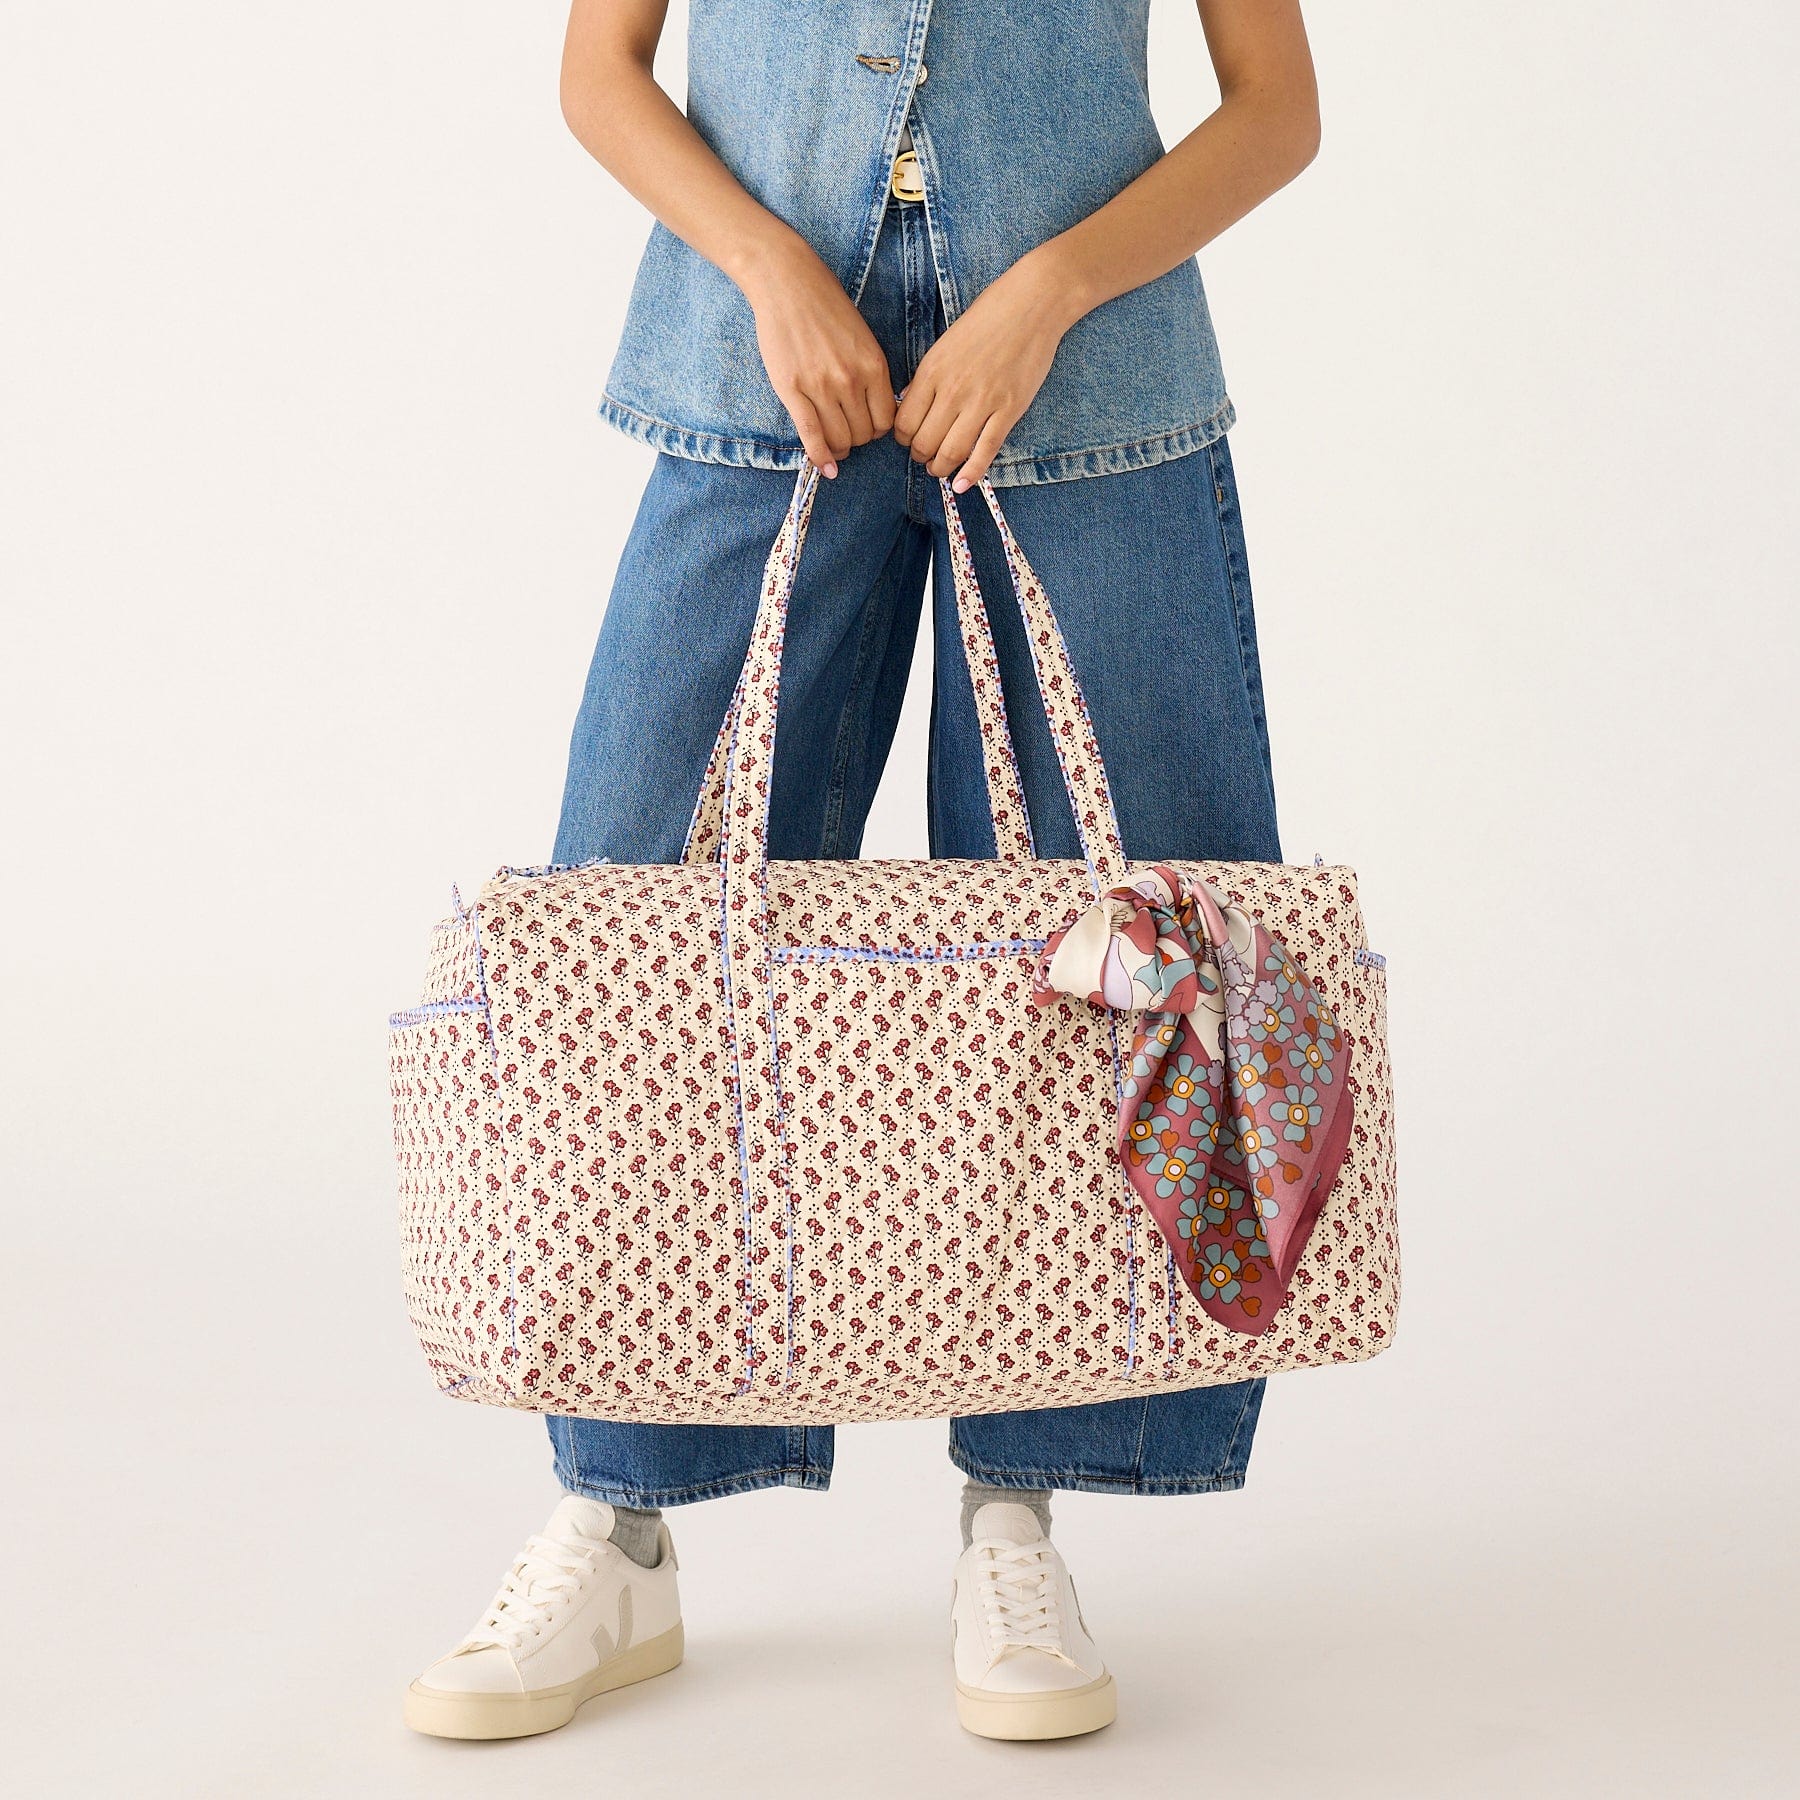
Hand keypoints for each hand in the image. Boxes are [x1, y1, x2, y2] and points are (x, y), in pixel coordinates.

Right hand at [741, 233, 895, 476]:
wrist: (787, 283)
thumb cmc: (826, 307)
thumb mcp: (862, 338)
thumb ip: (870, 373)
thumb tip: (876, 410)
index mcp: (874, 365)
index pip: (886, 421)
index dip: (878, 431)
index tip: (868, 427)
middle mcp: (851, 379)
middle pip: (864, 435)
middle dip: (858, 440)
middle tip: (848, 435)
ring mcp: (821, 387)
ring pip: (840, 440)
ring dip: (839, 449)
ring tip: (834, 446)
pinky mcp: (793, 390)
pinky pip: (812, 436)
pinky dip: (820, 458)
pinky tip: (824, 469)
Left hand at [894, 248, 1077, 491]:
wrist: (1032, 305)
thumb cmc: (987, 319)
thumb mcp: (945, 344)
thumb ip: (926, 377)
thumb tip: (907, 404)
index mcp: (932, 372)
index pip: (904, 423)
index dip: (903, 440)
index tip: (909, 441)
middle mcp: (952, 390)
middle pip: (924, 443)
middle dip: (920, 457)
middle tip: (925, 458)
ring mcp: (982, 402)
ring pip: (951, 453)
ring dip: (941, 469)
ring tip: (940, 470)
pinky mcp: (1008, 411)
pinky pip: (985, 452)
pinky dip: (971, 474)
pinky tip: (962, 485)